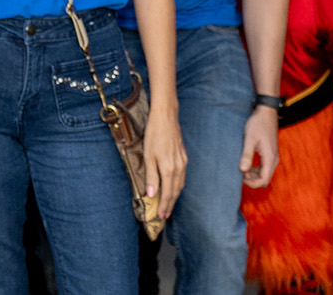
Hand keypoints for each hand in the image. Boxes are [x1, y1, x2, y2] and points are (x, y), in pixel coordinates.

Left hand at [142, 104, 187, 218]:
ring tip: (169, 205)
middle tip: (165, 215)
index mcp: (169, 169)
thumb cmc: (154, 135)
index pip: (167, 193)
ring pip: (180, 184)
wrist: (166, 117)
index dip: (164, 205)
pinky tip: (174, 187)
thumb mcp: (149, 156)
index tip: (160, 216)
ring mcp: (183, 162)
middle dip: (170, 204)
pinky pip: (182, 176)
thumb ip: (151, 176)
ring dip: (175, 196)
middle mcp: (179, 167)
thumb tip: (151, 194)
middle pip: (176, 191)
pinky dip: (178, 186)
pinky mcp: (183, 157)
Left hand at [240, 105, 279, 188]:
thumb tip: (243, 170)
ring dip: (254, 175)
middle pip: (265, 179)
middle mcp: (274, 159)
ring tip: (242, 169)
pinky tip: (247, 165)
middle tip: (240, 173)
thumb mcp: (250, 139)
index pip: (263, 180)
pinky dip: (256, 170)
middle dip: (252, 180)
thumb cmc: (258, 124)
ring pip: (265, 174)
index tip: (241, 177)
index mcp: (270, 158)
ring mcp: (273, 157)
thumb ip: (247, 155)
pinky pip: (264, 168)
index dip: (252, 183)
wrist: (266, 112)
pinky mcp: (270, 154)